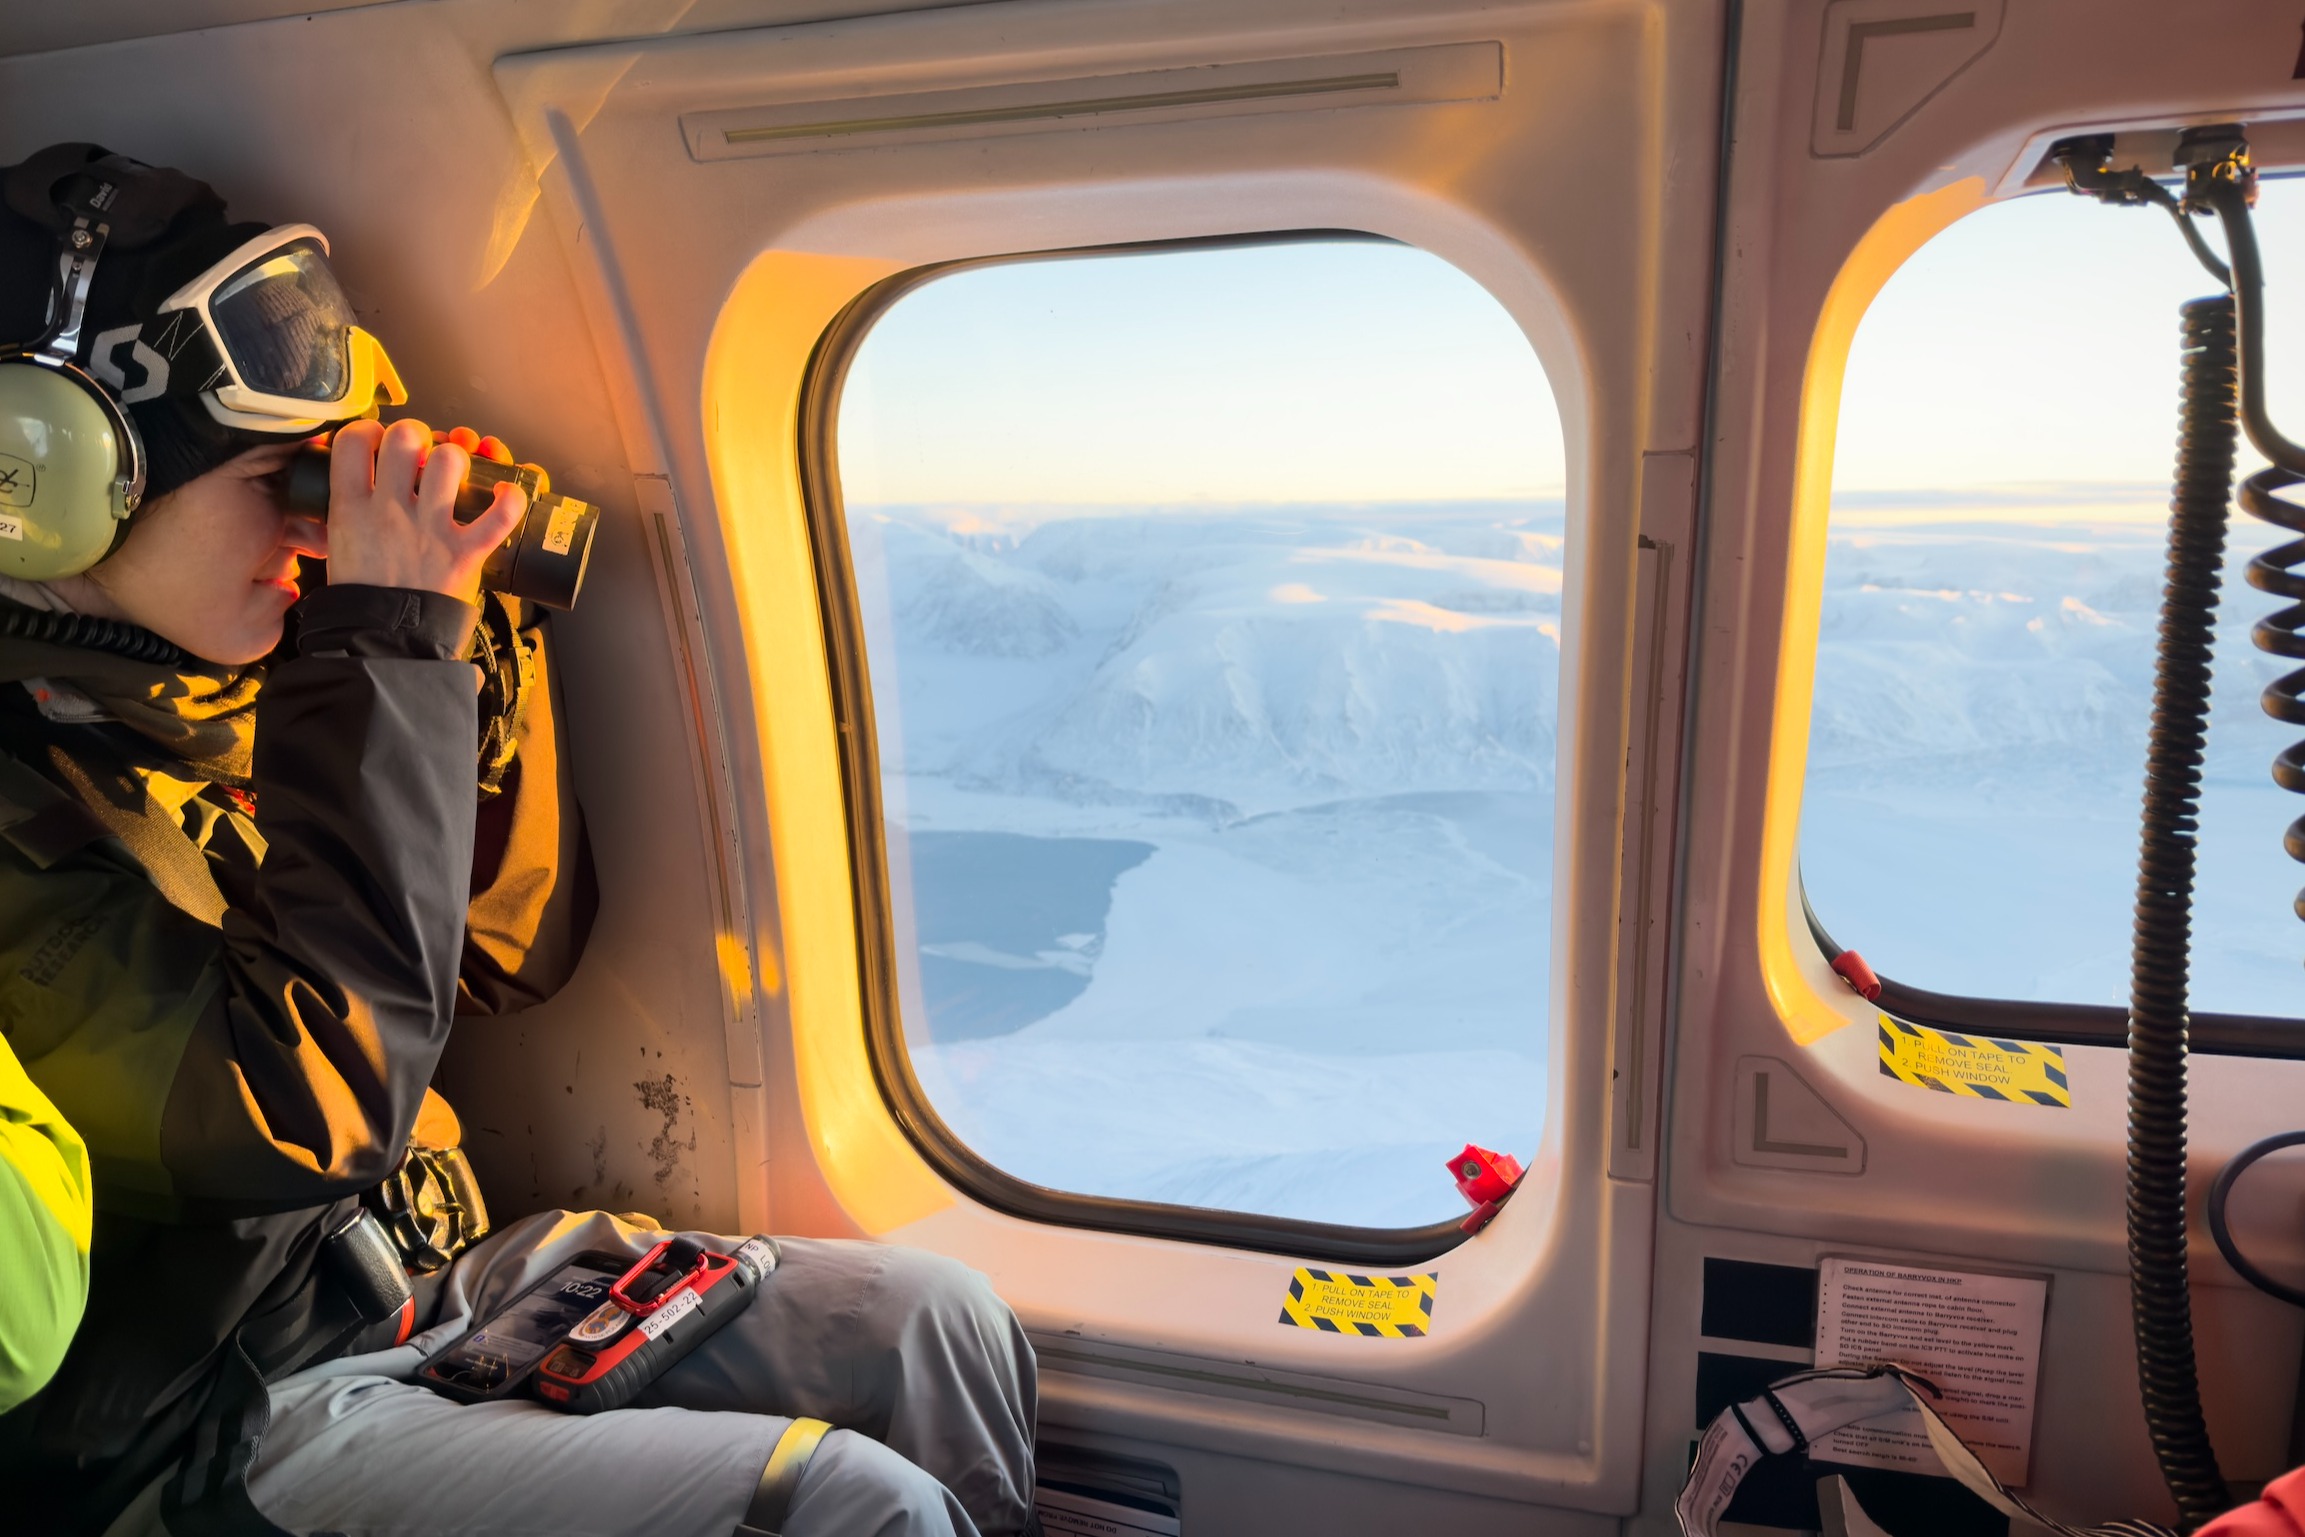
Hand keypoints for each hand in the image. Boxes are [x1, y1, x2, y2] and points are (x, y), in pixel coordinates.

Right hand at [323, 418, 525, 603]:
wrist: (383, 640)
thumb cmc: (362, 594)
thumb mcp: (337, 543)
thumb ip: (347, 508)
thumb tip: (351, 480)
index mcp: (351, 508)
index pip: (352, 442)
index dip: (368, 429)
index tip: (378, 440)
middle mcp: (390, 511)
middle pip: (405, 438)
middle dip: (417, 435)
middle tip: (421, 451)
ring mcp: (430, 530)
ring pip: (449, 461)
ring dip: (457, 460)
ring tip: (455, 473)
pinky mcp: (464, 552)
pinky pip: (499, 514)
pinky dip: (510, 500)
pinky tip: (505, 493)